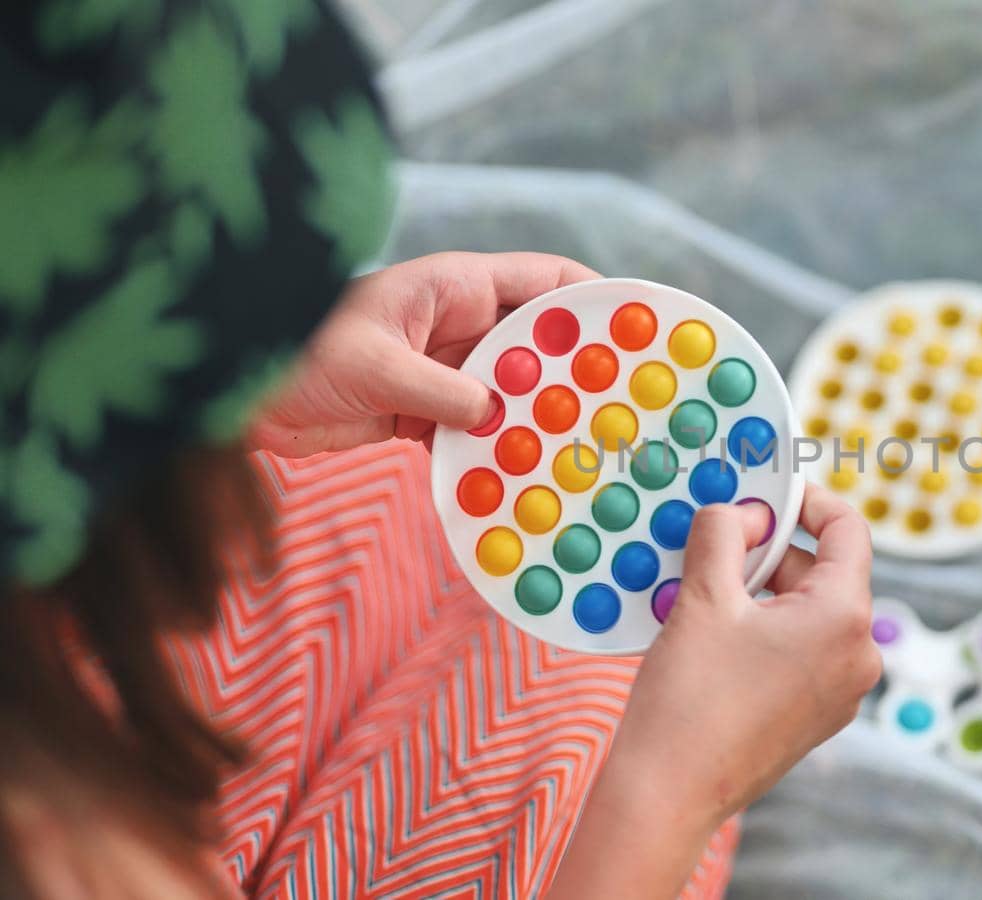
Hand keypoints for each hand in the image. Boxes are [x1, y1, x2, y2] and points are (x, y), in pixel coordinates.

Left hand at [250, 251, 598, 455]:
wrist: (230, 391)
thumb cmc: (293, 351)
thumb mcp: (373, 365)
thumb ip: (441, 390)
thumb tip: (497, 416)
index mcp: (453, 287)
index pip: (545, 282)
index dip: (594, 303)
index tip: (638, 336)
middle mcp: (457, 323)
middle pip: (539, 343)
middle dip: (578, 374)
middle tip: (620, 411)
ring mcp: (442, 368)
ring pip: (512, 392)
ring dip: (538, 422)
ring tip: (580, 454)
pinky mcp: (422, 410)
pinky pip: (476, 430)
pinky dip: (494, 453)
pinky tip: (520, 481)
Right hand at [547, 485, 878, 898]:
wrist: (669, 795)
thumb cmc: (689, 700)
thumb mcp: (703, 597)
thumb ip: (726, 534)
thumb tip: (744, 510)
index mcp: (844, 618)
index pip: (848, 530)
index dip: (808, 501)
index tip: (768, 494)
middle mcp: (859, 656)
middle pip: (826, 572)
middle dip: (771, 552)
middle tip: (716, 546)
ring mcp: (841, 692)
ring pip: (810, 611)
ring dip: (763, 590)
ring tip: (706, 594)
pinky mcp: (817, 716)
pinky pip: (802, 650)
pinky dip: (766, 629)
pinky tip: (716, 635)